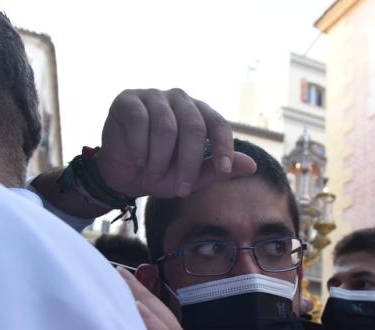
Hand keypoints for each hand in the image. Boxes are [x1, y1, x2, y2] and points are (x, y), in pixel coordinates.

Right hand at [98, 88, 255, 197]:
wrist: (123, 176)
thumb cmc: (160, 173)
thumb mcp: (191, 178)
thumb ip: (217, 170)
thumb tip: (252, 166)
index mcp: (198, 113)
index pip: (218, 123)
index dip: (223, 146)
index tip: (224, 170)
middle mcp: (179, 99)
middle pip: (192, 127)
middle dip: (189, 163)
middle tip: (182, 189)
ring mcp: (153, 96)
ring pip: (165, 127)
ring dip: (159, 160)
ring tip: (152, 174)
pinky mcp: (127, 100)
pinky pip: (139, 122)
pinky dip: (139, 148)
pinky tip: (137, 159)